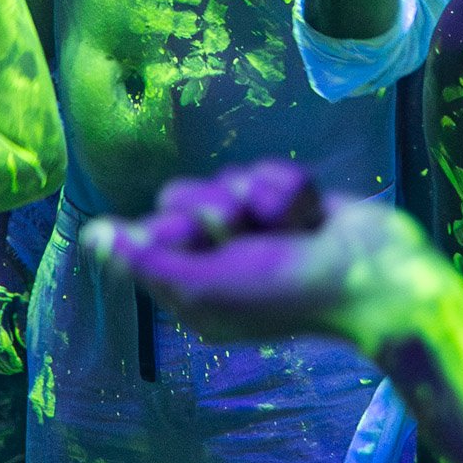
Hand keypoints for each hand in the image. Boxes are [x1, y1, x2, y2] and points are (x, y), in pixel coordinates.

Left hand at [83, 159, 431, 344]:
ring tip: (289, 229)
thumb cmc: (283, 292)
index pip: (151, 229)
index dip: (172, 226)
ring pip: (229, 179)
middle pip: (183, 195)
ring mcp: (257, 229)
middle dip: (216, 208)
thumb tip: (90, 236)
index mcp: (192, 286)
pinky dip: (290, 190)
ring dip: (259, 199)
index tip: (196, 238)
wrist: (372, 276)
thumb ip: (146, 259)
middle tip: (245, 233)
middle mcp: (219, 257)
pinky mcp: (291, 203)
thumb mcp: (204, 286)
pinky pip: (267, 171)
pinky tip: (312, 216)